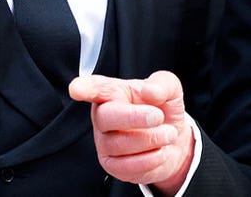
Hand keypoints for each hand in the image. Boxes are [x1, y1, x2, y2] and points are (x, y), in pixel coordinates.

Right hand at [70, 71, 194, 195]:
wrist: (174, 140)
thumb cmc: (163, 109)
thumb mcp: (170, 89)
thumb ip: (162, 84)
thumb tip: (150, 91)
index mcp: (113, 92)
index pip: (95, 88)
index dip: (84, 88)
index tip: (77, 89)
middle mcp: (103, 117)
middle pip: (106, 117)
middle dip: (134, 118)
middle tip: (158, 116)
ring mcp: (104, 142)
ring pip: (120, 144)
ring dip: (152, 139)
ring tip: (169, 133)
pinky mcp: (112, 165)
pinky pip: (127, 166)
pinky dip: (151, 158)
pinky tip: (160, 151)